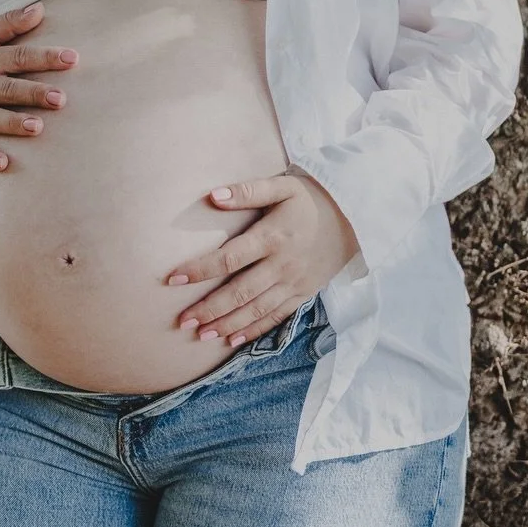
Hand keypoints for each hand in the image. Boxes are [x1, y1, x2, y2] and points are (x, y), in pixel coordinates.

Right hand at [0, 1, 76, 171]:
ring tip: (37, 127)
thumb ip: (9, 23)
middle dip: (33, 93)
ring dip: (12, 124)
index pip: (18, 57)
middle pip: (6, 89)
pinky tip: (3, 164)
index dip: (45, 57)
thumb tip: (41, 9)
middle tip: (60, 98)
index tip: (73, 59)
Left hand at [164, 172, 359, 347]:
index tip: (173, 279)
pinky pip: (276, 317)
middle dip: (208, 309)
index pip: (229, 257)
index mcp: (272, 237)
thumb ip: (246, 191)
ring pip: (255, 310)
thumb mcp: (282, 186)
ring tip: (200, 335)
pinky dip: (254, 330)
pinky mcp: (303, 293)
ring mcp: (294, 283)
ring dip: (227, 324)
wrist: (354, 217)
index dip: (200, 269)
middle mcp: (282, 265)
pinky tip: (233, 340)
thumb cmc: (311, 198)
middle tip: (181, 322)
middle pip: (239, 292)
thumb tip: (211, 196)